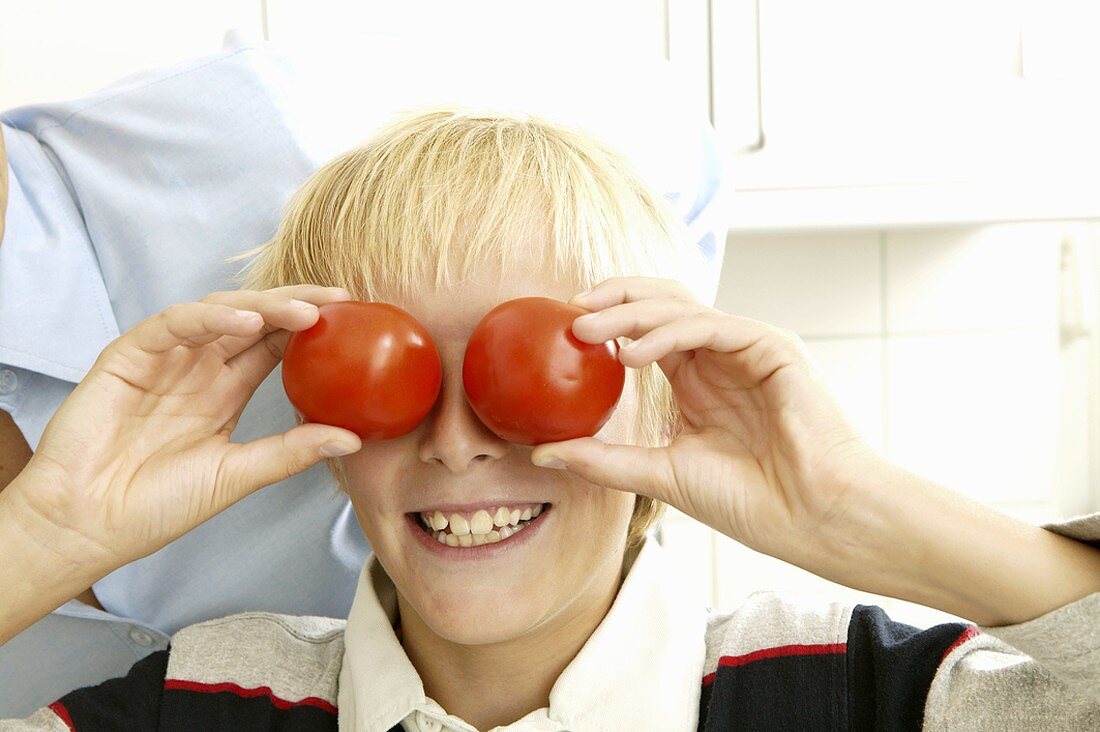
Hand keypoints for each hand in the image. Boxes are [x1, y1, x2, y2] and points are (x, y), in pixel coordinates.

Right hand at [3, 286, 362, 573]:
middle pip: (254, 320)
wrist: (88, 525)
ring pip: (219, 311)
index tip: (354, 320)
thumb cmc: (156, 507)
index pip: (274, 345)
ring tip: (304, 311)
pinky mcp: (129, 356)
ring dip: (263, 306)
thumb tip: (353, 438)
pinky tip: (245, 320)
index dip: (312, 329)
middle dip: (297, 304)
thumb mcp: (237, 476)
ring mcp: (165, 359)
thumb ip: (291, 453)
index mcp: (224, 392)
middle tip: (339, 300)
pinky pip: (173, 324)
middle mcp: (198, 368)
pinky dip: (210, 316)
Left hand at [531, 277, 879, 565]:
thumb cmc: (750, 500)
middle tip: (567, 312)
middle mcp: (719, 355)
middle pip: (659, 303)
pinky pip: (711, 325)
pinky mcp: (772, 346)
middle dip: (611, 299)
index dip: (603, 322)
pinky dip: (669, 332)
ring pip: (680, 306)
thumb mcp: (660, 473)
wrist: (814, 519)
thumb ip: (603, 459)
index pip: (644, 330)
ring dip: (629, 312)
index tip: (558, 332)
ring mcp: (747, 347)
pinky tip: (632, 355)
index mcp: (696, 378)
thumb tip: (541, 453)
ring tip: (584, 327)